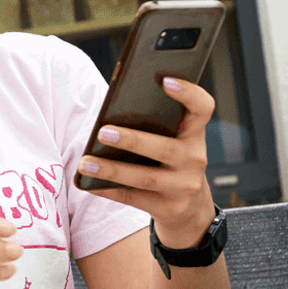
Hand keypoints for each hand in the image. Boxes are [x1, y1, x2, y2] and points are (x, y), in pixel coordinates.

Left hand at [82, 77, 217, 248]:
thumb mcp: (171, 140)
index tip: (165, 80)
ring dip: (112, 170)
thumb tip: (108, 114)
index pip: (202, 108)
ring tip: (85, 163)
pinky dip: (108, 190)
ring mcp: (184, 186)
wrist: (189, 209)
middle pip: (165, 148)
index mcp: (194, 134)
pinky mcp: (169, 209)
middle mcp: (195, 159)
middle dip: (133, 140)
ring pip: (145, 177)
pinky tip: (88, 184)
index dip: (188, 93)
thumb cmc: (168, 161)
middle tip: (103, 132)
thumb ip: (152, 124)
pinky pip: (133, 198)